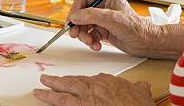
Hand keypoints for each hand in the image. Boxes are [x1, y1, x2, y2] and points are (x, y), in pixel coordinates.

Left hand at [34, 73, 153, 105]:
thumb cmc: (138, 103)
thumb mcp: (141, 92)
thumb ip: (139, 88)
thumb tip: (143, 85)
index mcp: (107, 81)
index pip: (90, 80)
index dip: (80, 82)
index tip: (74, 82)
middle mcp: (95, 86)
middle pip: (73, 82)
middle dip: (60, 81)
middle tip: (47, 80)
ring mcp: (87, 97)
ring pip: (64, 90)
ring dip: (50, 89)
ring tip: (39, 89)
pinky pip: (63, 103)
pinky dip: (52, 100)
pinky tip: (43, 98)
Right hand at [67, 0, 183, 58]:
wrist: (147, 43)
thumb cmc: (136, 27)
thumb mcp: (112, 19)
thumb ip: (92, 16)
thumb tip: (75, 16)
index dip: (76, 7)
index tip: (72, 19)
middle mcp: (103, 7)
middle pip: (81, 13)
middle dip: (77, 25)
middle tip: (75, 34)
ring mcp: (103, 20)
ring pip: (84, 25)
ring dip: (84, 35)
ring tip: (90, 42)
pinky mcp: (104, 31)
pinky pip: (90, 35)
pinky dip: (91, 41)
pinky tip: (97, 46)